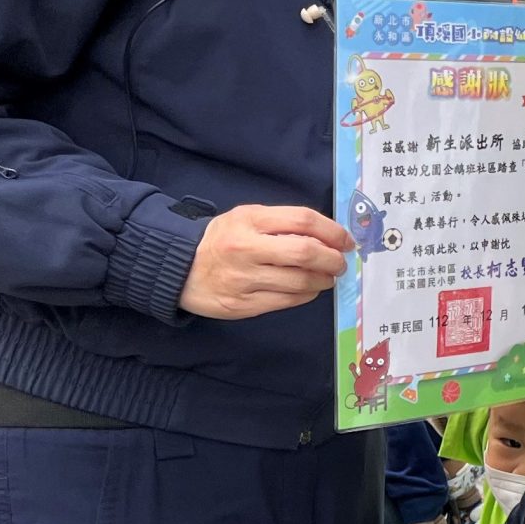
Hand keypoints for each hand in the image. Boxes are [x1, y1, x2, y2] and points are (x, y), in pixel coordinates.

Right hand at [180, 205, 350, 318]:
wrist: (179, 267)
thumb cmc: (222, 239)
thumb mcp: (246, 218)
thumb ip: (283, 223)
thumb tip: (328, 237)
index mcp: (249, 220)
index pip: (303, 220)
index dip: (333, 231)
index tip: (346, 241)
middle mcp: (246, 249)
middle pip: (305, 253)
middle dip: (332, 259)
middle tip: (339, 263)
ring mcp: (244, 279)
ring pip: (300, 282)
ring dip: (323, 280)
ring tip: (326, 277)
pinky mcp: (243, 305)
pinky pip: (287, 301)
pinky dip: (306, 295)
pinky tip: (307, 289)